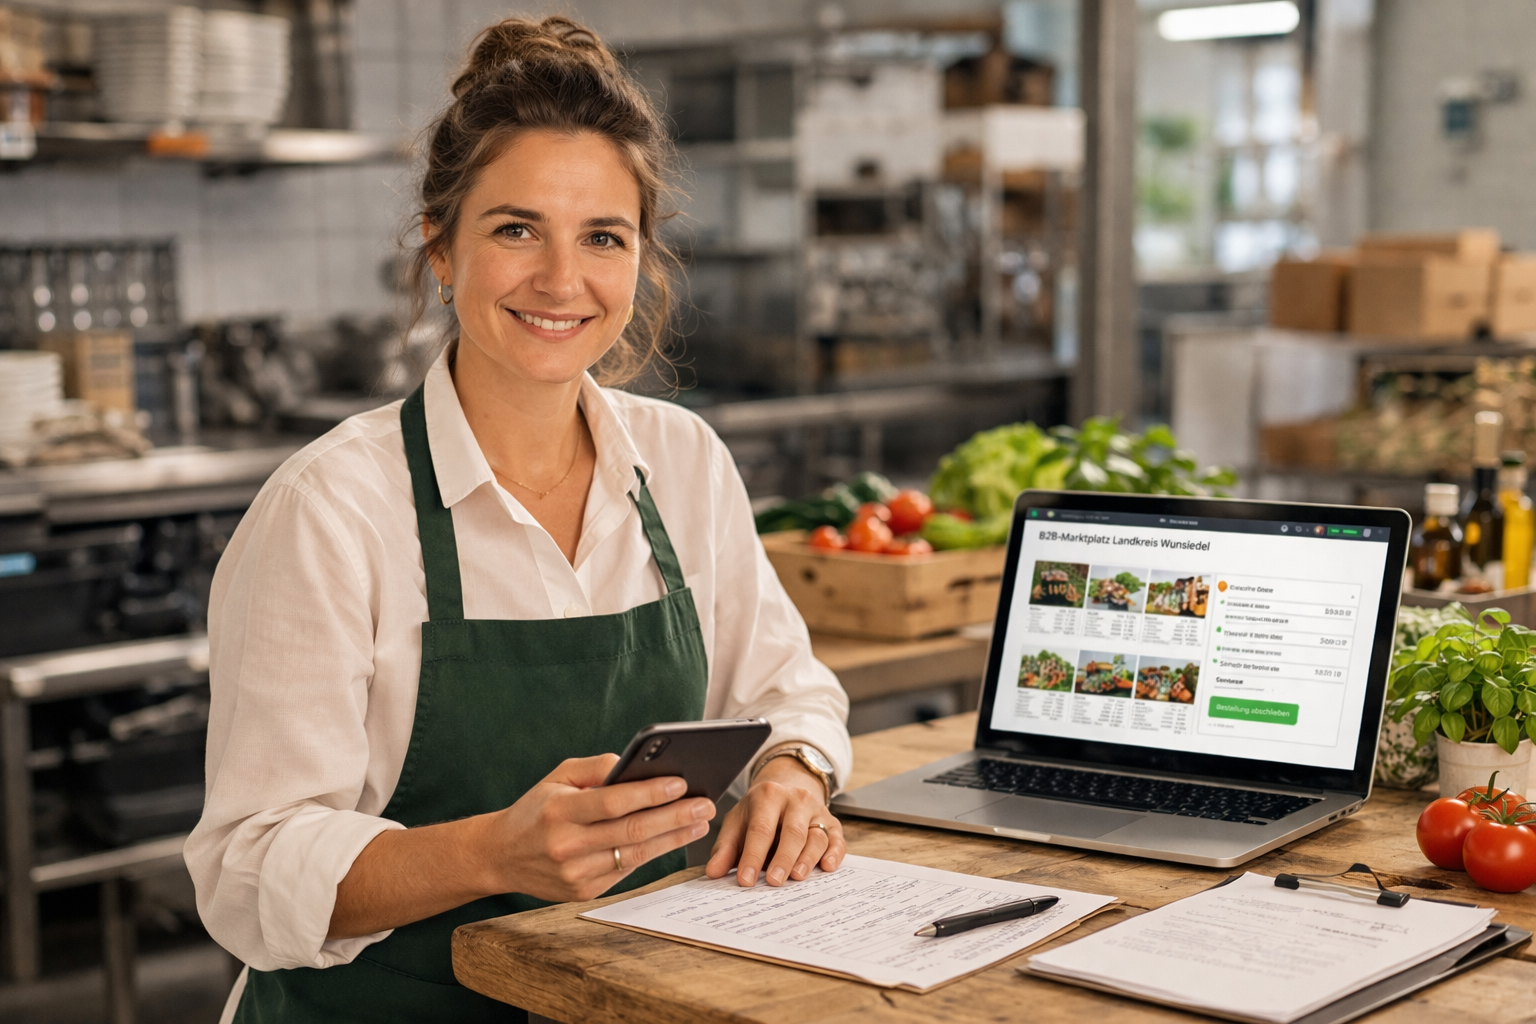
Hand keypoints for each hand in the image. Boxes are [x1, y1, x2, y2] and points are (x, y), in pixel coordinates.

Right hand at [483, 753, 714, 902]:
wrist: (501, 856)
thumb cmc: (536, 809)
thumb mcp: (557, 778)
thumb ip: (595, 767)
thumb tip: (636, 764)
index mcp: (558, 811)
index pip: (613, 802)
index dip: (650, 793)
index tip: (681, 783)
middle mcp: (566, 845)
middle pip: (631, 831)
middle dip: (674, 817)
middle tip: (706, 805)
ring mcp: (575, 873)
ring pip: (635, 855)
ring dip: (673, 838)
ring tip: (699, 822)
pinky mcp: (583, 891)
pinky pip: (625, 870)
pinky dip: (652, 853)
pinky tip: (673, 838)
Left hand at [704, 756, 845, 886]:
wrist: (787, 790)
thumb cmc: (759, 813)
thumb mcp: (738, 822)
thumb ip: (725, 848)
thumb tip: (714, 873)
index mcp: (768, 795)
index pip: (760, 828)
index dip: (752, 855)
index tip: (745, 880)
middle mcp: (796, 799)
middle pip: (792, 832)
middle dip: (783, 858)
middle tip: (773, 882)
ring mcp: (817, 811)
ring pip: (816, 837)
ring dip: (807, 859)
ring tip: (797, 877)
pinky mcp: (833, 823)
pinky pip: (837, 840)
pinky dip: (835, 854)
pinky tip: (827, 867)